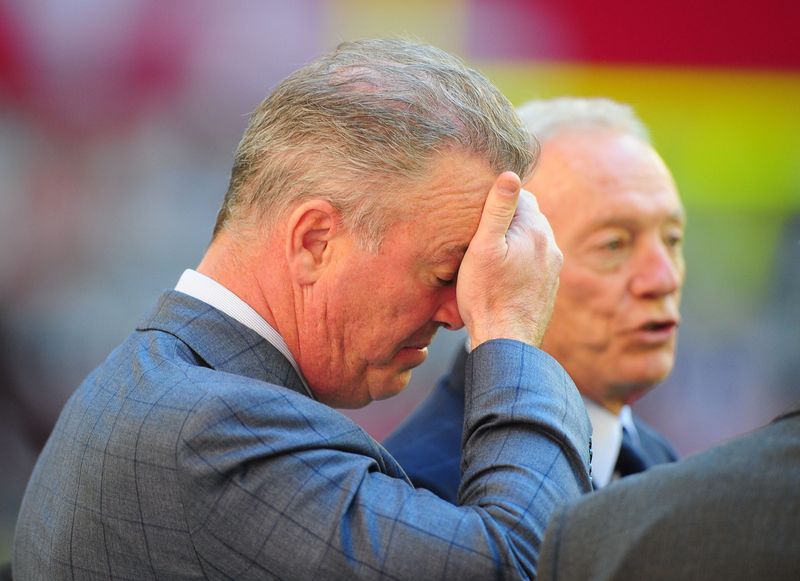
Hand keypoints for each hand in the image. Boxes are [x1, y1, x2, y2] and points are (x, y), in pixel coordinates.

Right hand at [457, 171, 561, 348]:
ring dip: (515, 242)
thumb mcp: (483, 248)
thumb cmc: (487, 296)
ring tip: (490, 254)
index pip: (522, 196)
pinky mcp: (548, 288)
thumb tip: (510, 174)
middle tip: (481, 230)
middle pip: (529, 219)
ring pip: (532, 242)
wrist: (507, 342)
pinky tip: (502, 276)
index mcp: (536, 231)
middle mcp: (551, 247)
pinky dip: (520, 263)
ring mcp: (552, 270)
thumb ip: (497, 209)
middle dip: (508, 220)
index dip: (498, 199)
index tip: (479, 210)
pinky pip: (534, 264)